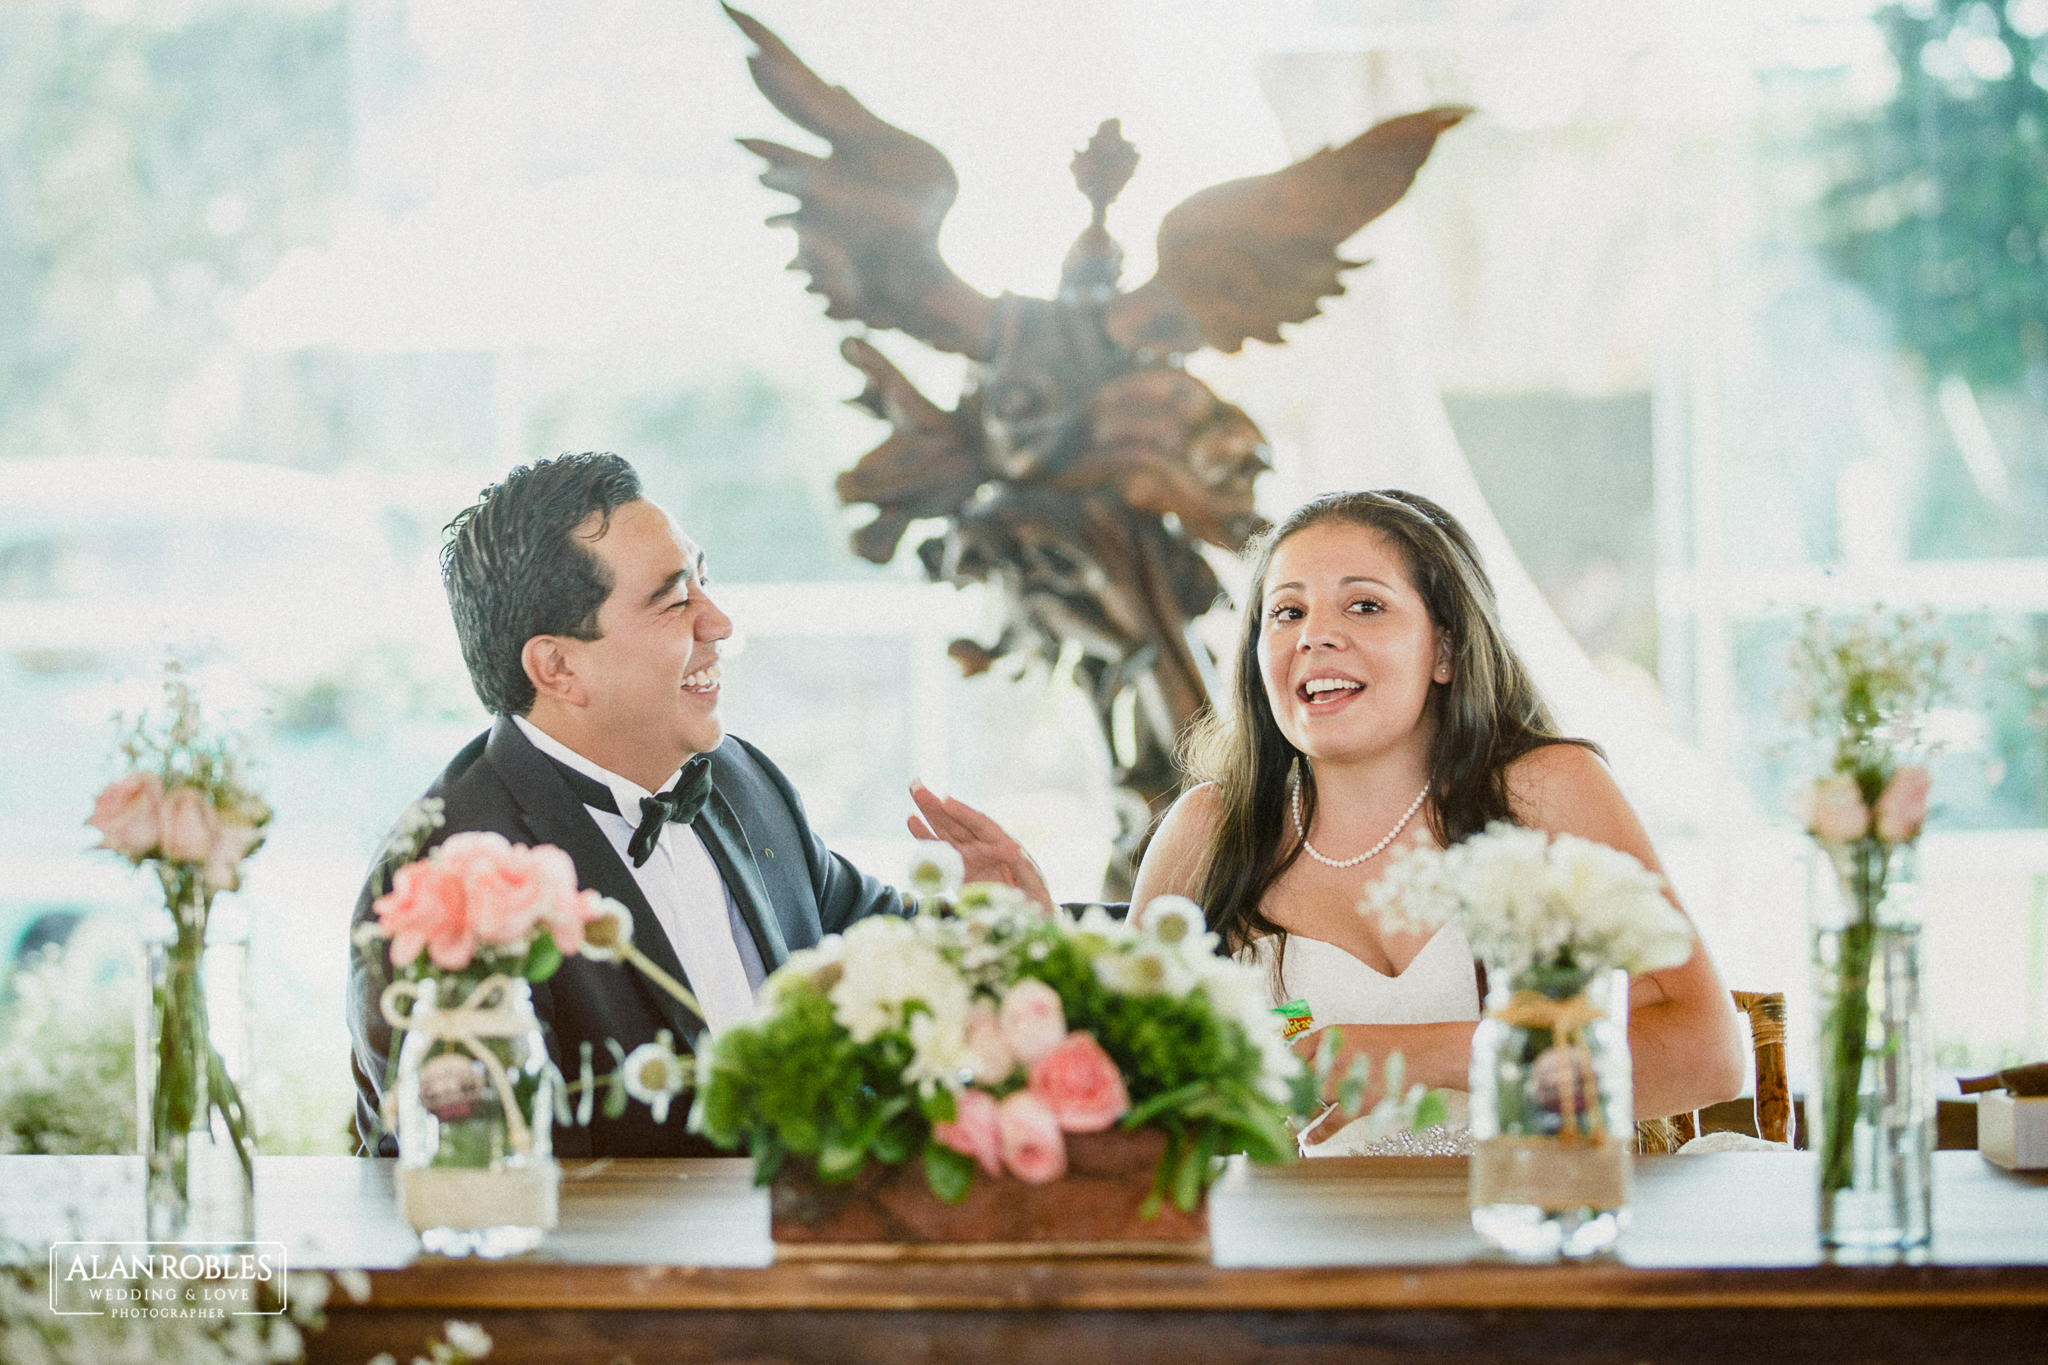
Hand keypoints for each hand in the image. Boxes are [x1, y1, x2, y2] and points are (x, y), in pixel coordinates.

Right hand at [906, 780, 1054, 913]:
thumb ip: (1023, 866)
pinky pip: (939, 850)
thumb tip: (1012, 847)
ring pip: (946, 829)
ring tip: (914, 790)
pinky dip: (926, 836)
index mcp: (1003, 845)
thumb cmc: (1035, 900)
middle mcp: (984, 845)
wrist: (1027, 916)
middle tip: (917, 785)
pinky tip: (912, 820)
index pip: (980, 824)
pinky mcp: (959, 869)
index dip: (963, 812)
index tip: (945, 801)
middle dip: (937, 804)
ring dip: (929, 811)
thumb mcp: (1034, 883)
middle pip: (958, 820)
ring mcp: (970, 855)